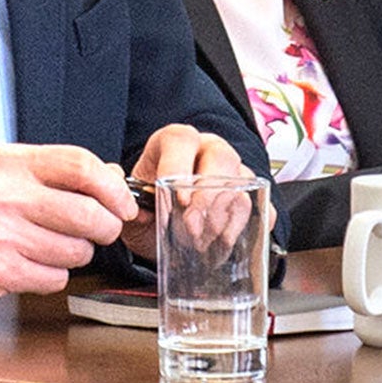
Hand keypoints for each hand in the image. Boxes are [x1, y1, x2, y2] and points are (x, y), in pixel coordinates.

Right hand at [0, 143, 134, 304]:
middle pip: (88, 214)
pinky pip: (54, 278)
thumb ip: (55, 169)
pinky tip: (35, 264)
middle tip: (102, 230)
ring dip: (77, 253)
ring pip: (76, 251)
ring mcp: (1, 237)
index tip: (123, 202)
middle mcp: (6, 197)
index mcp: (11, 163)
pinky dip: (54, 275)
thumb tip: (112, 178)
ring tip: (56, 245)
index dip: (113, 187)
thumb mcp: (2, 166)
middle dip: (106, 226)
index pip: (81, 166)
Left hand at [122, 125, 257, 259]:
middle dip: (208, 194)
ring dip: (223, 215)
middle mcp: (207, 149)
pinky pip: (260, 203)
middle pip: (220, 156)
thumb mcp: (129, 206)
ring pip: (241, 181)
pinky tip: (225, 241)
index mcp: (174, 142)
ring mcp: (232, 170)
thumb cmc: (148, 209)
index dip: (179, 166)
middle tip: (193, 226)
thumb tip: (121, 192)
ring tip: (203, 241)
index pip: (180, 141)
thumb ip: (121, 197)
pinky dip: (245, 225)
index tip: (177, 198)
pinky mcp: (250, 194)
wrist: (164, 228)